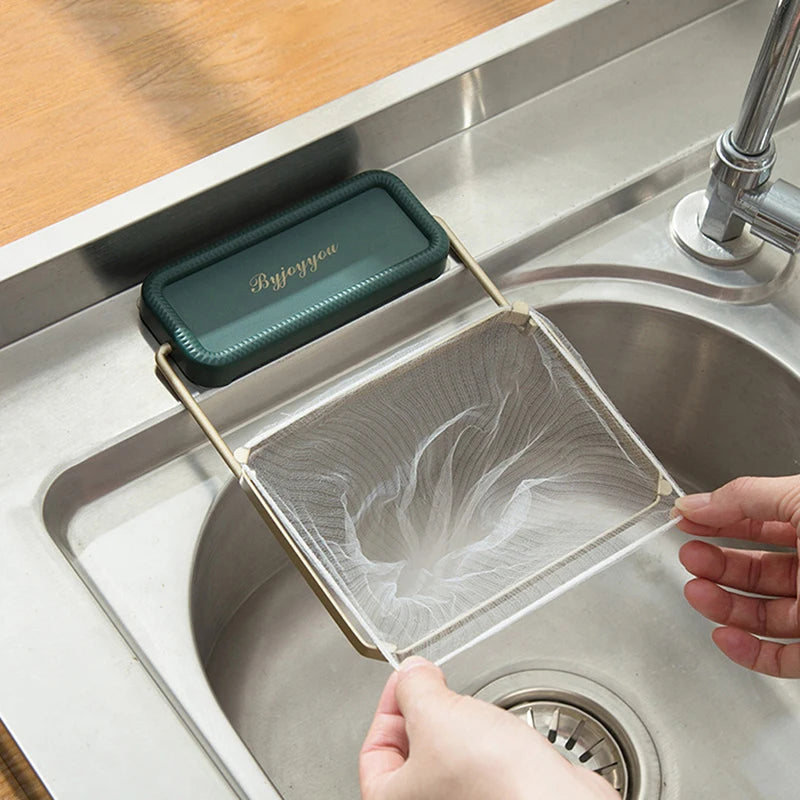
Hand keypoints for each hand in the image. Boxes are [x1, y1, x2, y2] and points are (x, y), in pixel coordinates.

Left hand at [359, 657, 617, 799]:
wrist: (556, 799)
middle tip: (435, 688)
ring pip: (446, 755)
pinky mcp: (494, 795)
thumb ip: (414, 687)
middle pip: (409, 750)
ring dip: (458, 726)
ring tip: (469, 715)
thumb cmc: (495, 783)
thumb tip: (411, 673)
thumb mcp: (436, 714)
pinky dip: (484, 742)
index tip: (406, 680)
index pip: (374, 750)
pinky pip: (477, 763)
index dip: (388, 706)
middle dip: (424, 712)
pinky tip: (495, 734)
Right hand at [675, 475, 799, 676]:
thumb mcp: (799, 497)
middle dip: (715, 564)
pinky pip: (782, 658)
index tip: (686, 520)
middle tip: (689, 556)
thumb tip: (696, 503)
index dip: (719, 520)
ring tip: (696, 592)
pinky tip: (724, 635)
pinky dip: (748, 651)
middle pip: (756, 570)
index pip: (760, 522)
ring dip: (722, 604)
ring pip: (762, 613)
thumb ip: (744, 497)